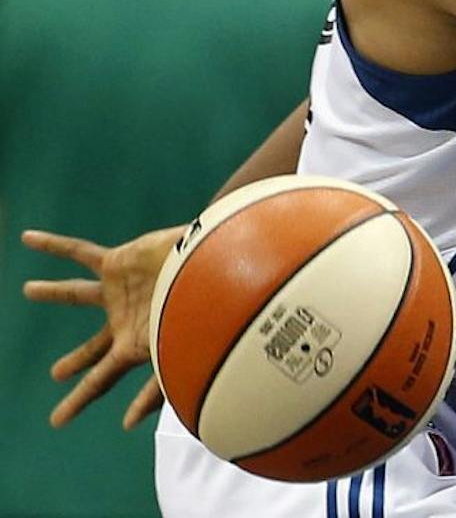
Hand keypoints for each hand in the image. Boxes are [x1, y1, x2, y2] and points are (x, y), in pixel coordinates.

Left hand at [21, 225, 183, 428]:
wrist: (216, 270)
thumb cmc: (202, 317)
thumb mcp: (175, 358)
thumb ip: (155, 391)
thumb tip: (129, 426)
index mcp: (138, 346)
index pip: (102, 378)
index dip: (81, 398)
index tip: (58, 421)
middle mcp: (128, 319)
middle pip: (94, 346)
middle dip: (77, 361)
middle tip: (58, 375)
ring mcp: (122, 290)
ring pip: (80, 294)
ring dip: (55, 293)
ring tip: (29, 290)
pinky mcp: (118, 262)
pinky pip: (81, 253)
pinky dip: (55, 246)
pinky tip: (29, 240)